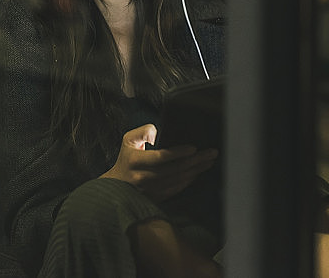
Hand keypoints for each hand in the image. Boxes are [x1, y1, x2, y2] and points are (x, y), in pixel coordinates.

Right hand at [100, 123, 217, 201]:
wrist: (117, 184)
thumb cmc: (126, 158)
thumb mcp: (128, 140)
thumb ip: (143, 131)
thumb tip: (157, 131)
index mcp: (136, 161)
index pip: (160, 157)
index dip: (178, 153)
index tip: (193, 148)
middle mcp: (143, 177)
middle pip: (174, 169)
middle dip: (195, 161)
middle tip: (211, 153)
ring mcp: (150, 189)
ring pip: (178, 180)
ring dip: (196, 170)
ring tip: (209, 161)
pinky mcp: (156, 197)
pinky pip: (176, 189)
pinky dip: (189, 180)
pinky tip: (197, 173)